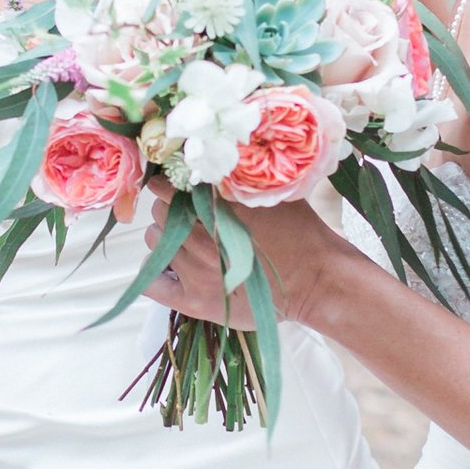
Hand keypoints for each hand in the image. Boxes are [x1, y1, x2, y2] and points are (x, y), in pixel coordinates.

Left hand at [143, 189, 341, 330]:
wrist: (316, 281)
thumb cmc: (300, 234)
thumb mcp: (269, 194)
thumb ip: (235, 182)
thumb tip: (210, 167)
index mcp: (215, 208)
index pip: (167, 188)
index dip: (169, 185)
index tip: (177, 187)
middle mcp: (198, 237)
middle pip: (159, 213)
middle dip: (170, 210)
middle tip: (189, 217)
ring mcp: (193, 270)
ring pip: (154, 243)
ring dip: (164, 238)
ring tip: (186, 243)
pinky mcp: (194, 301)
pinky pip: (153, 284)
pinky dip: (154, 273)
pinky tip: (170, 268)